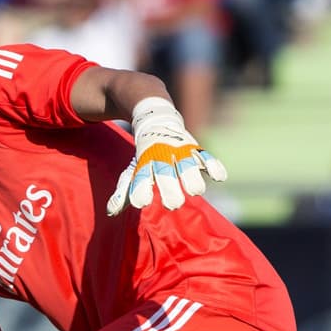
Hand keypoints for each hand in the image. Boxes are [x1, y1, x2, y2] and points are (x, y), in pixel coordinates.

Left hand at [107, 97, 227, 214]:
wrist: (155, 118)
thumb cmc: (145, 154)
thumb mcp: (132, 169)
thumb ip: (124, 191)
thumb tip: (111, 211)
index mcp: (144, 163)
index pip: (140, 178)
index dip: (141, 190)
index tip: (142, 202)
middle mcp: (161, 157)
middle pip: (166, 174)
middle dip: (170, 190)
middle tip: (173, 204)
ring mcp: (179, 152)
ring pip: (187, 166)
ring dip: (192, 178)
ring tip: (195, 191)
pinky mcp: (194, 148)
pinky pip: (206, 156)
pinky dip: (213, 165)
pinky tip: (219, 177)